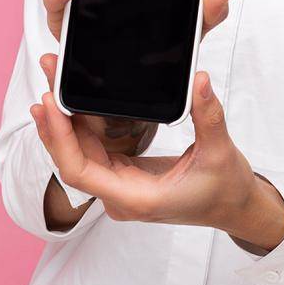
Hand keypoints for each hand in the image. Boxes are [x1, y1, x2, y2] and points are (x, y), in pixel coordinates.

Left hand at [32, 54, 261, 232]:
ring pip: (79, 155)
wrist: (235, 208)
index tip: (50, 103)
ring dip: (63, 121)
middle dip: (54, 120)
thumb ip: (208, 116)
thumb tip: (198, 81)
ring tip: (52, 81)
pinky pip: (93, 152)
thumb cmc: (226, 189)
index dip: (59, 138)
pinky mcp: (124, 176)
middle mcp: (120, 197)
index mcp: (136, 198)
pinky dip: (81, 127)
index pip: (79, 171)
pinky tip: (71, 102)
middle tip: (47, 76)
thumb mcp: (221, 152)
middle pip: (71, 160)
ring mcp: (120, 187)